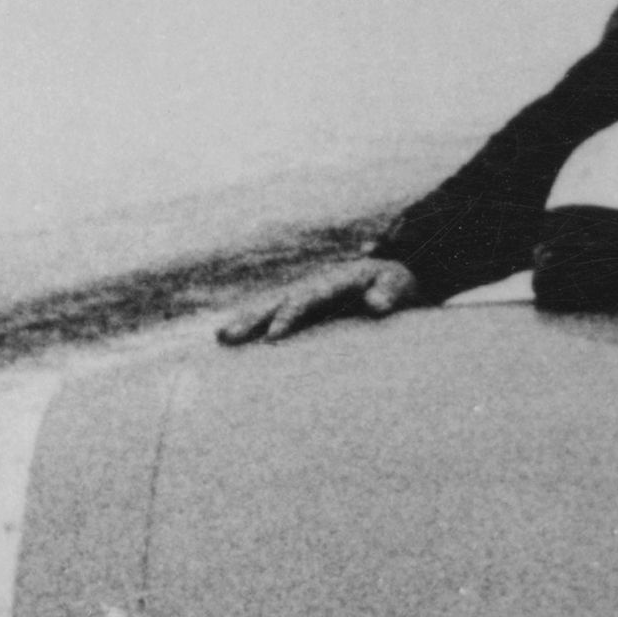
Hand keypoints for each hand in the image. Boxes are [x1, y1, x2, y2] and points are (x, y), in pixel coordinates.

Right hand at [215, 255, 415, 345]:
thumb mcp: (397, 285)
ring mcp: (304, 294)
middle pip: (277, 301)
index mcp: (333, 280)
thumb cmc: (395, 283)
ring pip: (270, 306)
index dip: (289, 315)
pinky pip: (275, 314)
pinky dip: (254, 324)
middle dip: (253, 318)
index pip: (306, 299)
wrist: (391, 275)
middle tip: (227, 336)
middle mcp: (312, 285)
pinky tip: (233, 340)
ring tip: (220, 337)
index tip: (273, 335)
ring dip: (246, 321)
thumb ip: (389, 293)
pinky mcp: (303, 306)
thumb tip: (377, 304)